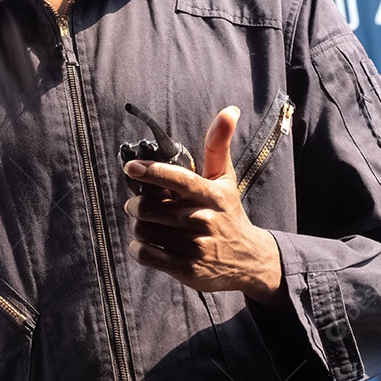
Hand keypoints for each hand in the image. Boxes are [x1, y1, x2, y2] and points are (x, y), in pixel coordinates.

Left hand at [122, 106, 283, 304]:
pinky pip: (146, 255)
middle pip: (149, 209)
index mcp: (211, 195)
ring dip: (138, 226)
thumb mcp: (224, 179)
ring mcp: (196, 247)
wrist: (250, 261)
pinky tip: (148, 243)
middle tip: (138, 205)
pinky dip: (138, 248)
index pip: (178, 179)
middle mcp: (204, 220)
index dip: (151, 172)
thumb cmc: (228, 212)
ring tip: (148, 224)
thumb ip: (218, 145)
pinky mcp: (188, 270)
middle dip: (136, 205)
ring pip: (144, 231)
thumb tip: (230, 110)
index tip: (130, 168)